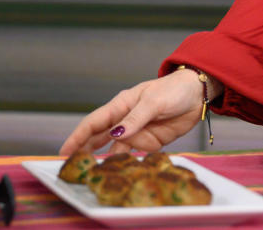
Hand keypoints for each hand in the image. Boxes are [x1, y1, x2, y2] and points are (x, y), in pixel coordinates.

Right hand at [58, 69, 205, 155]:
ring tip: (97, 173)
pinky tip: (122, 169)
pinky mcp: (150, 141)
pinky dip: (128, 161)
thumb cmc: (174, 89)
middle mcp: (125, 120)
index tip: (64, 152)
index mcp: (121, 105)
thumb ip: (136, 118)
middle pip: (99, 139)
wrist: (198, 94)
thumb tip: (116, 134)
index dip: (78, 137)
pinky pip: (135, 154)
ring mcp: (137, 132)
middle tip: (72, 168)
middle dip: (86, 152)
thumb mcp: (154, 101)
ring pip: (116, 149)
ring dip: (108, 160)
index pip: (94, 122)